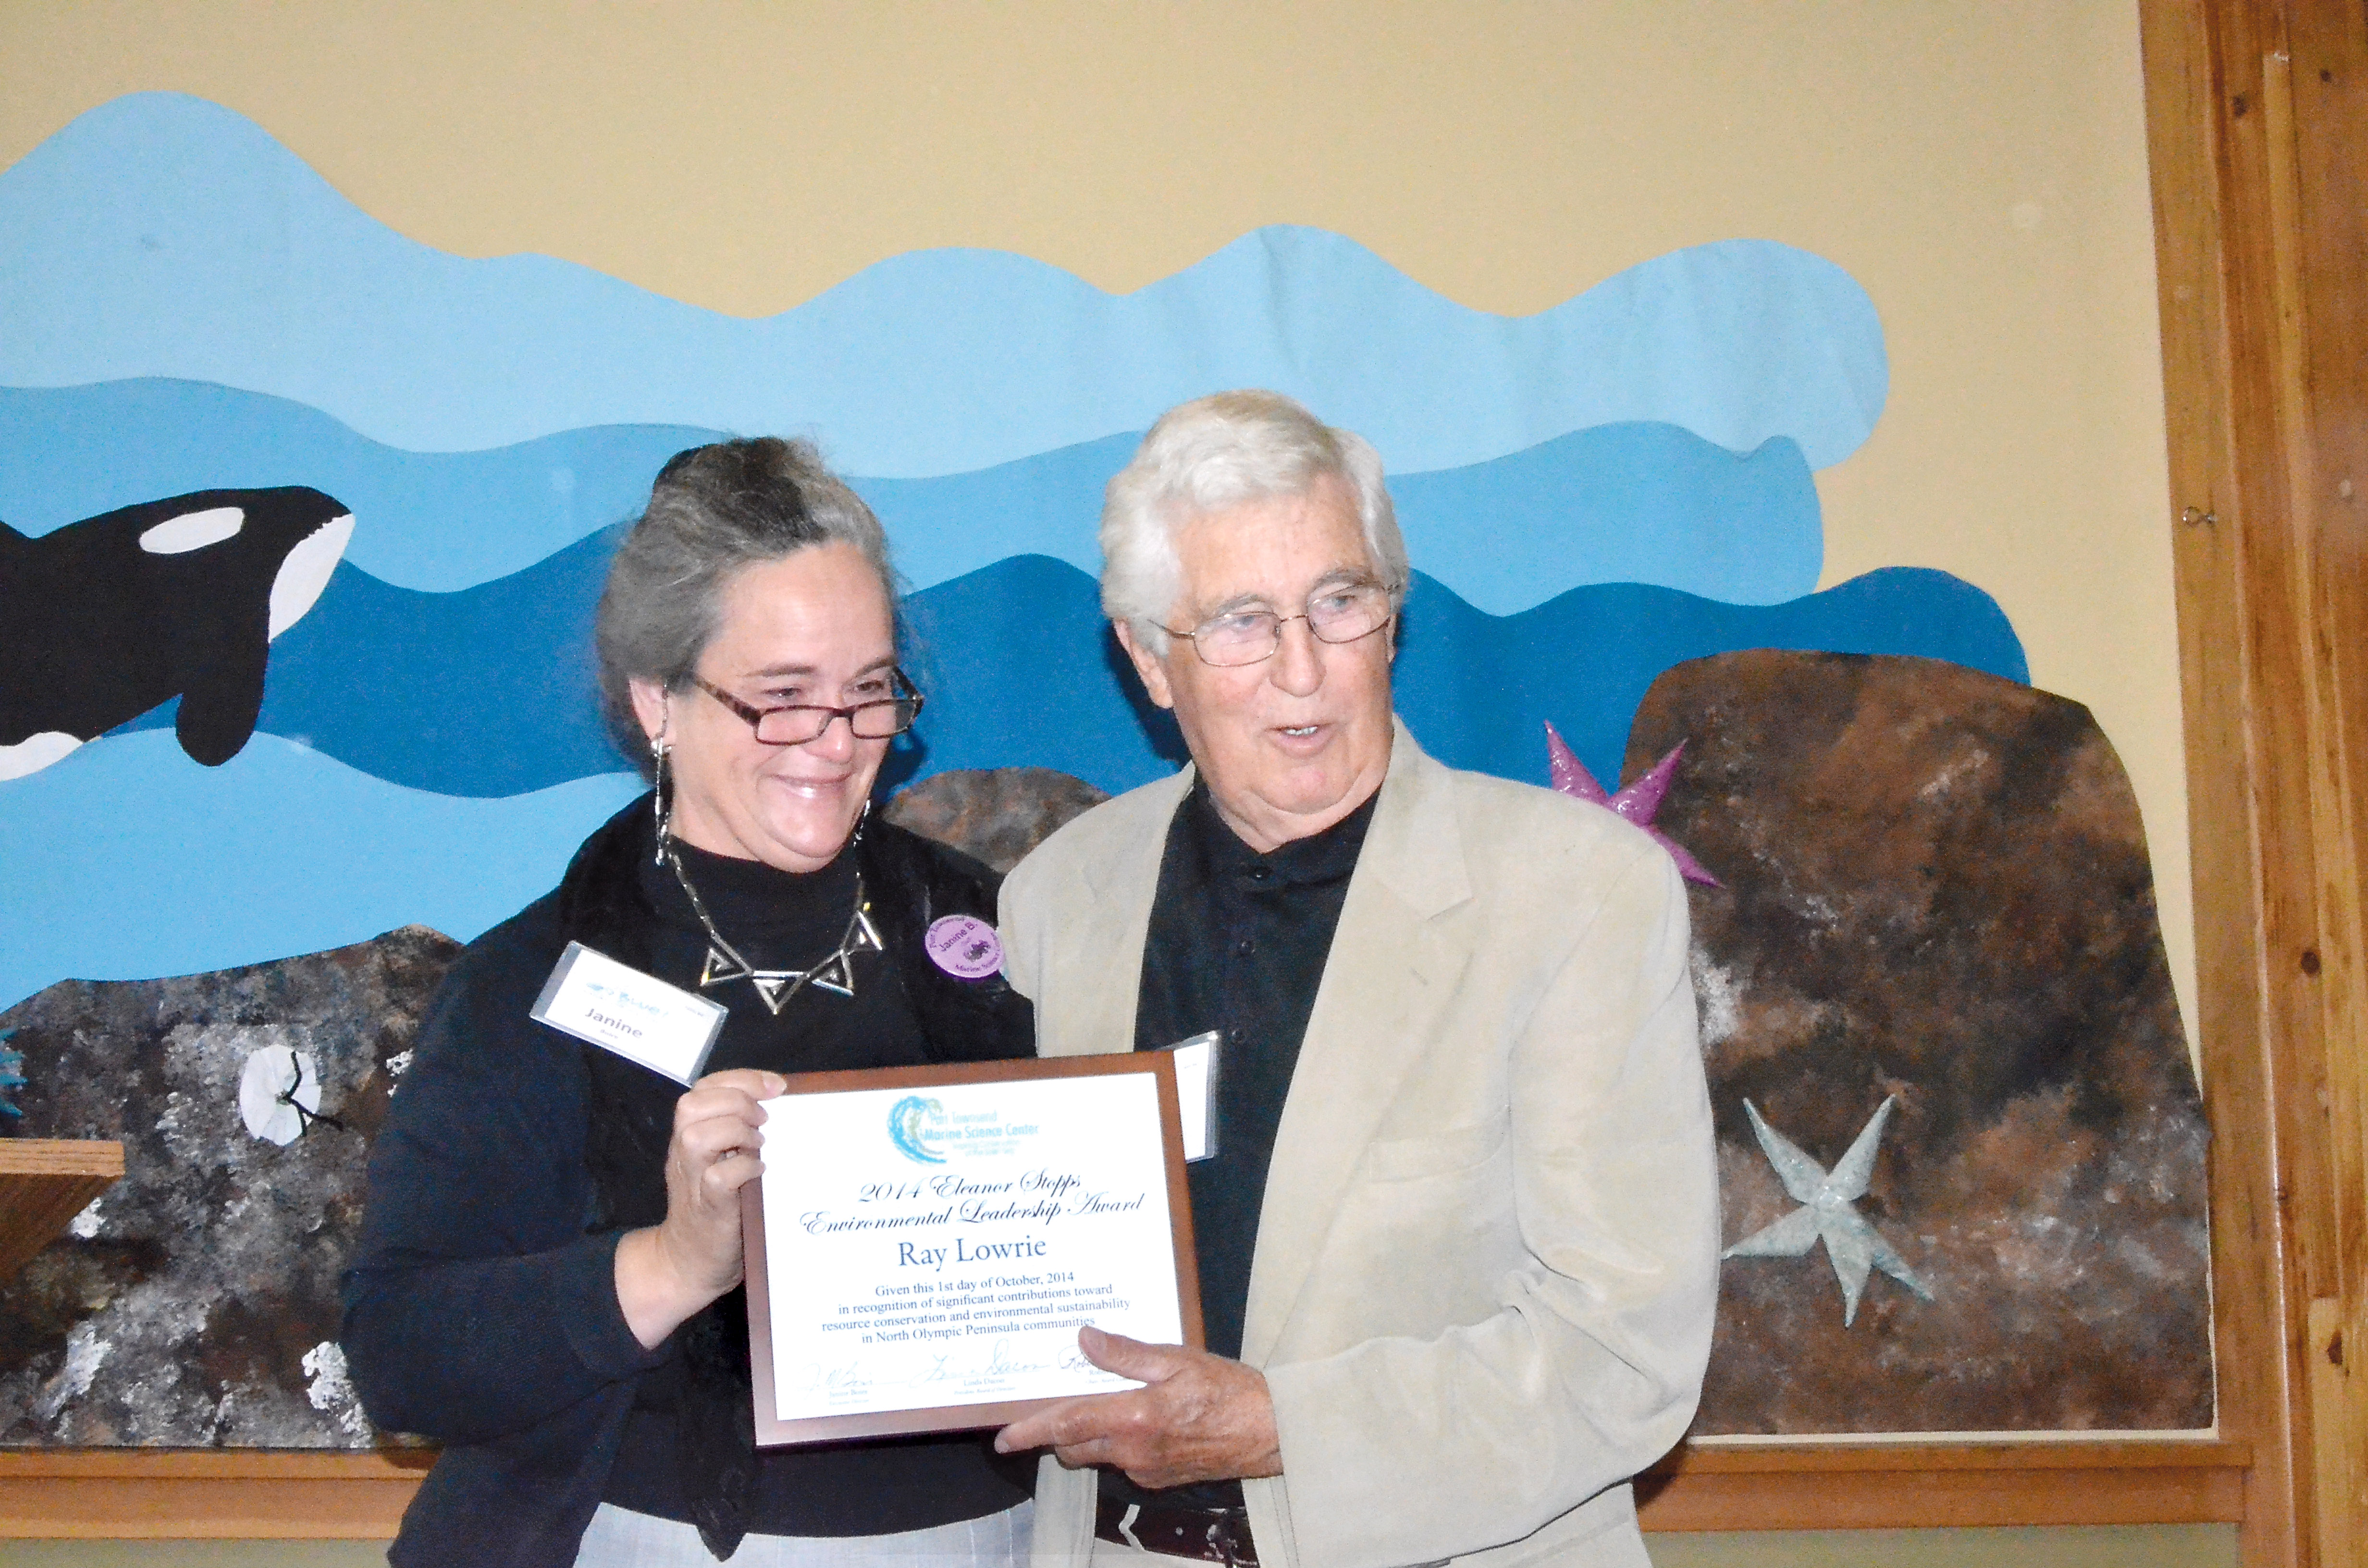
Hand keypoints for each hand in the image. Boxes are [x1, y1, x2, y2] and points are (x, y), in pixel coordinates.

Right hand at [614, 1068, 785, 1347]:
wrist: (689, 1261)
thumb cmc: (717, 1206)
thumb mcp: (721, 1160)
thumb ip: (738, 1132)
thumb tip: (781, 1104)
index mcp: (689, 1135)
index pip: (704, 1088)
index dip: (741, 1079)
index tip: (776, 1087)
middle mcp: (684, 1153)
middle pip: (692, 1104)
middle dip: (736, 1100)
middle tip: (764, 1120)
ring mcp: (693, 1181)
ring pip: (696, 1136)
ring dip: (735, 1131)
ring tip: (759, 1144)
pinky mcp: (708, 1209)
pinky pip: (718, 1178)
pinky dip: (743, 1169)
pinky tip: (760, 1171)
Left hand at [993, 1326, 1281, 1488]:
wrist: (1269, 1431)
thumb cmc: (1227, 1390)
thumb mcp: (1176, 1359)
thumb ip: (1126, 1353)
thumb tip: (1085, 1339)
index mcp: (1133, 1418)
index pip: (1067, 1425)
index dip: (1030, 1430)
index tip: (1003, 1438)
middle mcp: (1132, 1451)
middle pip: (1073, 1447)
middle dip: (1057, 1431)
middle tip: (1056, 1403)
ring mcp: (1145, 1469)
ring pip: (1097, 1455)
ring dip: (1087, 1436)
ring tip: (1099, 1404)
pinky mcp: (1159, 1479)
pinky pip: (1124, 1462)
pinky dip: (1118, 1443)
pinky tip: (1138, 1418)